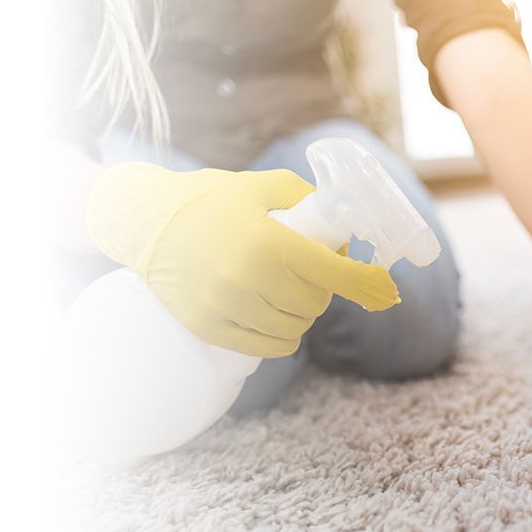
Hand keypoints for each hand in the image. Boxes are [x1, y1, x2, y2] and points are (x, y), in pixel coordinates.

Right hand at [87, 162, 399, 357]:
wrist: (145, 223)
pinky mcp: (207, 325)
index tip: (386, 292)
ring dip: (303, 317)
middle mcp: (247, 277)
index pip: (332, 273)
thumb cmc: (207, 200)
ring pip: (292, 329)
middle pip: (314, 303)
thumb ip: (304, 197)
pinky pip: (264, 346)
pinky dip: (281, 339)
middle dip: (323, 293)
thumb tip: (343, 225)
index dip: (366, 285)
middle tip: (315, 277)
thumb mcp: (259, 186)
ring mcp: (224, 305)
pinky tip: (279, 324)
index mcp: (266, 240)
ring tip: (293, 298)